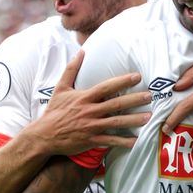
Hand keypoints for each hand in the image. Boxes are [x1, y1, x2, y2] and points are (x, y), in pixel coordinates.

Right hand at [25, 50, 151, 154]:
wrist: (43, 135)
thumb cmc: (54, 111)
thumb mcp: (60, 88)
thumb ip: (71, 69)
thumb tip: (81, 51)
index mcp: (84, 97)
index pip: (107, 87)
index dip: (122, 81)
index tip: (137, 76)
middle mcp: (90, 111)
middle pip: (116, 104)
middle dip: (134, 100)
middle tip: (150, 96)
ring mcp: (91, 126)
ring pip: (117, 122)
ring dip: (134, 120)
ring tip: (149, 116)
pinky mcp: (91, 140)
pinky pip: (110, 140)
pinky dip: (123, 142)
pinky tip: (136, 141)